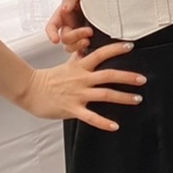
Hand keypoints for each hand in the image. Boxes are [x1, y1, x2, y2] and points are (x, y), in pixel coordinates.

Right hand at [17, 41, 145, 131]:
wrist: (30, 90)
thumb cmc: (49, 78)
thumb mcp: (67, 64)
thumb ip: (79, 56)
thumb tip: (87, 46)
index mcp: (80, 67)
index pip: (100, 54)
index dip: (115, 49)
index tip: (130, 46)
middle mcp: (82, 79)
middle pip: (108, 75)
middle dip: (127, 77)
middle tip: (143, 79)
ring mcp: (78, 94)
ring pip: (104, 95)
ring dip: (122, 97)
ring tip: (137, 99)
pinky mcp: (72, 109)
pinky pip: (90, 117)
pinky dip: (103, 122)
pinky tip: (115, 126)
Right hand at [45, 0, 91, 53]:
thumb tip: (64, 9)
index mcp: (63, 16)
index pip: (51, 26)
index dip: (51, 34)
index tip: (55, 40)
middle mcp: (69, 26)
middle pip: (65, 38)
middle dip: (76, 36)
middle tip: (89, 31)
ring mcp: (78, 34)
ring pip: (72, 47)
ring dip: (79, 45)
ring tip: (89, 41)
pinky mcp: (88, 39)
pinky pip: (83, 50)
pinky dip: (85, 53)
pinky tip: (90, 51)